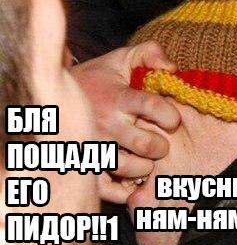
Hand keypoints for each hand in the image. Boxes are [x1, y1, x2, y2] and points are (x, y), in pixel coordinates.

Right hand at [72, 41, 180, 202]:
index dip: (170, 114)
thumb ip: (151, 53)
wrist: (56, 93)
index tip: (171, 118)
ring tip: (144, 158)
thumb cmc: (99, 76)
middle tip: (161, 142)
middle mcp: (105, 123)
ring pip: (129, 168)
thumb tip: (172, 70)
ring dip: (145, 166)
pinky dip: (124, 190)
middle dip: (162, 145)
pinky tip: (130, 179)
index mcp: (117, 97)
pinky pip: (108, 190)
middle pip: (146, 144)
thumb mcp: (124, 57)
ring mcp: (93, 147)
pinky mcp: (84, 166)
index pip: (152, 106)